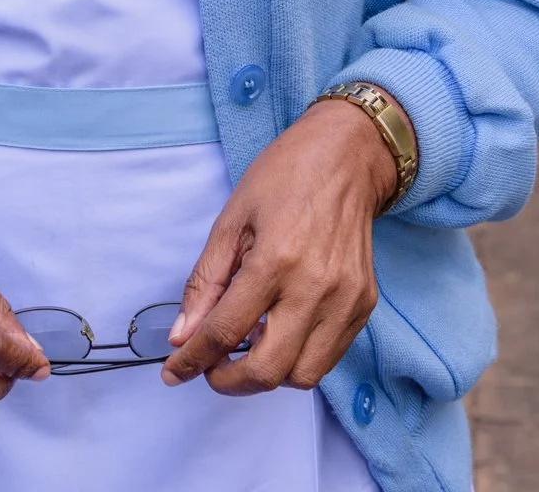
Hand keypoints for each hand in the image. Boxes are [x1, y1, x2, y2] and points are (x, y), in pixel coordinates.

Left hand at [162, 96, 399, 394]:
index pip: (226, 331)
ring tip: (249, 344)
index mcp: (276, 259)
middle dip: (230, 381)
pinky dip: (299, 358)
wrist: (346, 156)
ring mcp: (346, 300)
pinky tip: (280, 331)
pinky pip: (329, 357)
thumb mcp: (232, 218)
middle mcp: (316, 287)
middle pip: (268, 370)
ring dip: (268, 374)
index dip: (192, 360)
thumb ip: (206, 282)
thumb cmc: (284, 176)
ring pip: (303, 376)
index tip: (173, 372)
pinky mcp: (364, 305)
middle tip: (211, 366)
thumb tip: (181, 336)